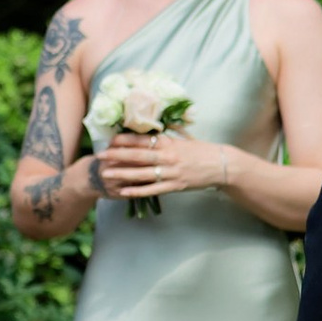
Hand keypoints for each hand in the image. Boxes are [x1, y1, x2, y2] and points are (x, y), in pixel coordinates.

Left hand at [97, 132, 227, 199]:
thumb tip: (153, 128)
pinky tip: (123, 192)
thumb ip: (168, 135)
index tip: (110, 140)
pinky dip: (137, 191)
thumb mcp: (184, 139)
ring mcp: (171, 172)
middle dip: (117, 156)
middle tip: (100, 156)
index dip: (125, 140)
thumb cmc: (202, 151)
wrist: (222, 165)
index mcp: (169, 143)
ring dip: (122, 174)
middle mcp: (168, 157)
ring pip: (142, 174)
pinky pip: (152, 190)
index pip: (143, 140)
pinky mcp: (175, 186)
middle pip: (138, 156)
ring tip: (105, 174)